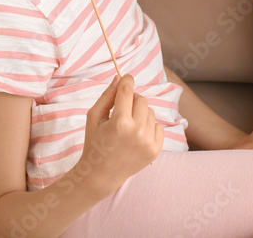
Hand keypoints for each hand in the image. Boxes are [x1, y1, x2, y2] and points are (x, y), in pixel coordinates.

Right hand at [76, 75, 163, 192]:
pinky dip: (149, 127)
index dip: (127, 81)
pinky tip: (136, 136)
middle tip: (122, 109)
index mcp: (119, 122)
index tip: (126, 78)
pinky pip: (158, 126)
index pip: (127, 91)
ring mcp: (148, 142)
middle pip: (141, 99)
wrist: (101, 175)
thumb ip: (107, 96)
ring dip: (140, 114)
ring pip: (150, 112)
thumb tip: (120, 78)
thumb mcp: (94, 117)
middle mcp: (137, 131)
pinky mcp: (156, 150)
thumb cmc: (95, 143)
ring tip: (128, 126)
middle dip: (132, 100)